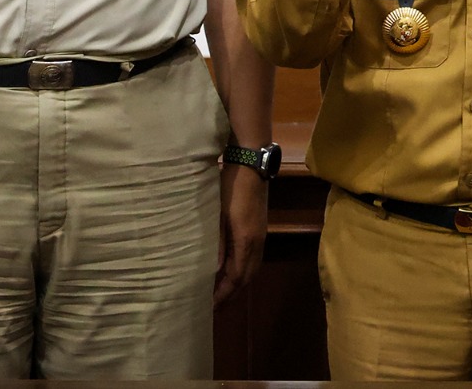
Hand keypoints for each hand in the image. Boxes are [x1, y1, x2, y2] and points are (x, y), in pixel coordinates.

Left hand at [213, 163, 269, 305]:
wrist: (251, 164)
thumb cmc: (231, 188)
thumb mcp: (218, 215)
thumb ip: (217, 243)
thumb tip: (212, 270)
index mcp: (246, 242)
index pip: (236, 277)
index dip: (224, 293)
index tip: (210, 307)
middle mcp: (257, 243)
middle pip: (247, 277)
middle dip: (232, 293)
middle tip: (215, 306)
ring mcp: (261, 235)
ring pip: (252, 268)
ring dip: (238, 282)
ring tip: (222, 291)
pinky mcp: (259, 228)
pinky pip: (253, 258)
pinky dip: (242, 269)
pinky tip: (230, 268)